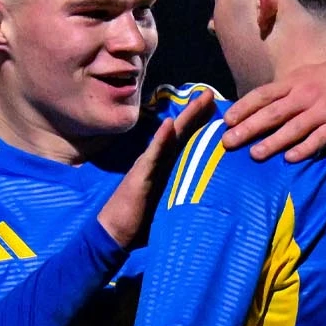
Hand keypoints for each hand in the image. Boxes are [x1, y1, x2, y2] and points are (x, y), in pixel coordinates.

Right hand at [94, 88, 216, 247]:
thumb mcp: (163, 206)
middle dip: (195, 112)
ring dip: (184, 118)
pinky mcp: (140, 176)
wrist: (113, 233)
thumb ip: (176, 196)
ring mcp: (147, 167)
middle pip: (179, 133)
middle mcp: (155, 162)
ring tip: (197, 100)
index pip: (182, 142)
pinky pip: (152, 155)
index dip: (196, 125)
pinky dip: (161, 139)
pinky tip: (169, 123)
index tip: (212, 108)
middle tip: (209, 92)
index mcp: (162, 168)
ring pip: (169, 138)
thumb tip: (197, 198)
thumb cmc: (136, 222)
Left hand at [220, 53, 325, 161]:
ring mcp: (323, 111)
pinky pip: (319, 139)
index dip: (244, 107)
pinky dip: (304, 148)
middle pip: (273, 113)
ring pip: (294, 128)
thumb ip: (283, 91)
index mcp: (294, 82)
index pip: (263, 95)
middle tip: (228, 142)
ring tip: (254, 154)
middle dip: (249, 128)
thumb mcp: (304, 75)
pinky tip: (290, 158)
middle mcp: (305, 96)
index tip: (227, 121)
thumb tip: (255, 107)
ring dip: (273, 142)